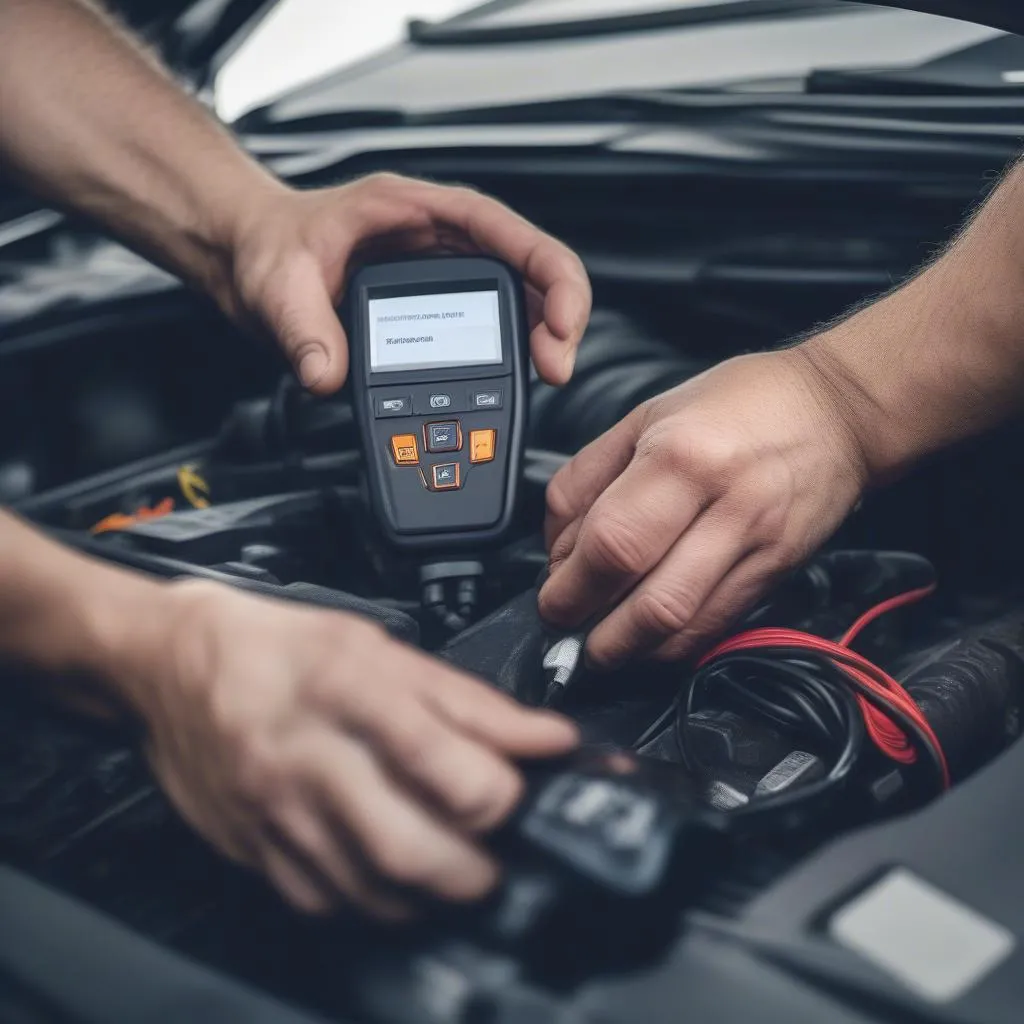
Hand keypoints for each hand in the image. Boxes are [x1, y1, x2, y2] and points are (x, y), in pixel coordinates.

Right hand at [119, 581, 577, 917]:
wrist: (174, 665)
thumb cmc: (284, 649)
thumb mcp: (383, 648)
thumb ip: (468, 701)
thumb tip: (546, 738)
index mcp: (345, 690)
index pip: (435, 758)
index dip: (499, 787)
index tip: (526, 788)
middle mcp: (306, 757)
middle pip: (408, 845)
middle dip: (476, 865)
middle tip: (501, 849)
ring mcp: (275, 813)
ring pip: (373, 887)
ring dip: (435, 890)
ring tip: (456, 859)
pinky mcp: (255, 851)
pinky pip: (329, 902)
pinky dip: (380, 899)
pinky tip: (396, 870)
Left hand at [215, 173, 591, 391]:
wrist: (250, 259)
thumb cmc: (269, 247)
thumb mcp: (278, 284)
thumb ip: (304, 330)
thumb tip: (326, 376)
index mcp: (412, 210)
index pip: (502, 229)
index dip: (547, 270)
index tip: (560, 320)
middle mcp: (438, 238)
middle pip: (526, 266)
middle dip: (557, 314)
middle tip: (556, 366)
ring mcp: (442, 273)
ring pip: (519, 297)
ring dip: (543, 335)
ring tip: (548, 375)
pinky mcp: (436, 308)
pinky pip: (490, 324)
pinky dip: (512, 352)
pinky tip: (517, 382)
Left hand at [538, 347, 870, 666]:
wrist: (838, 410)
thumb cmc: (737, 404)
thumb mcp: (644, 418)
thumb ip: (586, 480)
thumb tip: (555, 549)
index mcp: (681, 457)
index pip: (612, 543)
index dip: (569, 586)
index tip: (551, 597)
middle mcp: (725, 505)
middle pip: (648, 601)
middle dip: (593, 631)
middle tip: (569, 631)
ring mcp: (759, 544)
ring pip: (683, 627)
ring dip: (630, 649)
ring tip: (602, 642)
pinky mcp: (779, 572)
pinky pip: (716, 627)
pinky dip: (672, 644)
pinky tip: (648, 637)